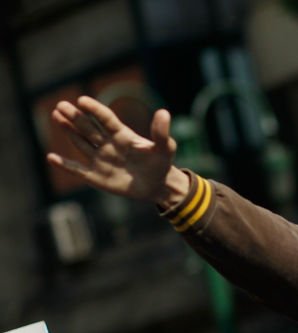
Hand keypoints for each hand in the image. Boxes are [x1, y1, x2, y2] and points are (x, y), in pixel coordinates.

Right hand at [47, 96, 188, 206]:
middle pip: (89, 128)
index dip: (95, 110)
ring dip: (69, 130)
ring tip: (57, 116)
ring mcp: (100, 159)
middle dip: (75, 117)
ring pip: (81, 142)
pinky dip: (65, 165)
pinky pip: (78, 170)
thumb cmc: (161, 164)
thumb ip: (161, 133)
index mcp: (122, 135)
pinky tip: (52, 158)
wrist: (158, 185)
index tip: (82, 100)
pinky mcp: (97, 176)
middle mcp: (108, 144)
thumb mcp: (165, 149)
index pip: (106, 119)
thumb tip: (164, 113)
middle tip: (61, 105)